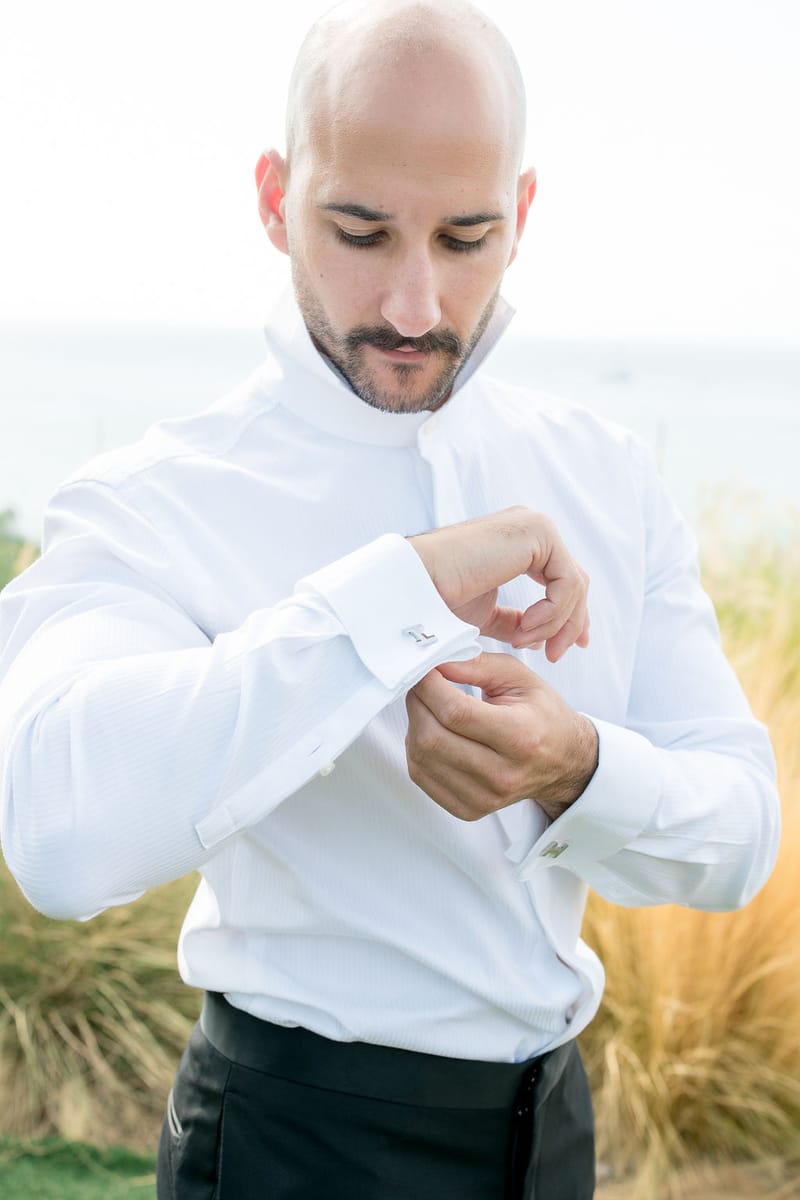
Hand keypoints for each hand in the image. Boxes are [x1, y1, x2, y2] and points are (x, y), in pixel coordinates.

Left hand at [405, 652, 598, 822]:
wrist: (563, 762)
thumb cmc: (542, 716)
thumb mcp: (520, 678)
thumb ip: (477, 664)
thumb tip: (435, 663)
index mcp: (522, 736)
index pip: (457, 712)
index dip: (429, 686)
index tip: (424, 669)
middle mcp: (503, 773)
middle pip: (432, 737)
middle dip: (417, 702)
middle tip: (423, 684)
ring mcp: (484, 797)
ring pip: (420, 757)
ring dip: (414, 724)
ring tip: (429, 707)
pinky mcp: (468, 809)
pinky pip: (420, 777)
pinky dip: (416, 749)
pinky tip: (432, 733)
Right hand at [408, 507, 588, 662]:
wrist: (419, 584)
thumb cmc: (440, 597)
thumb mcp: (486, 614)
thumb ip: (514, 621)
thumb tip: (539, 637)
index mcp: (522, 540)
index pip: (564, 578)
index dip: (572, 615)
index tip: (570, 648)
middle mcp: (533, 527)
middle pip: (575, 582)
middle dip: (571, 624)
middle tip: (555, 655)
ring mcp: (537, 526)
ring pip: (574, 586)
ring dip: (554, 623)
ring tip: (523, 642)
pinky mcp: (539, 533)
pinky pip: (567, 582)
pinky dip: (551, 612)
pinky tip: (525, 627)